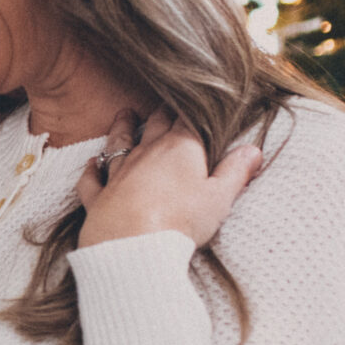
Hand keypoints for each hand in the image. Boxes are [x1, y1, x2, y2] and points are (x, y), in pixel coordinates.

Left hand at [75, 110, 263, 250]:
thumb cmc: (182, 221)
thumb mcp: (219, 197)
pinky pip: (92, 178)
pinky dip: (91, 170)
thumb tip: (253, 151)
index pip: (188, 120)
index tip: (195, 98)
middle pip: (155, 125)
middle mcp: (147, 153)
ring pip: (119, 143)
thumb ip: (235, 172)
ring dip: (122, 128)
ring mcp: (119, 173)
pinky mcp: (98, 196)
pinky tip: (91, 164)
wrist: (133, 247)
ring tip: (123, 115)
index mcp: (180, 148)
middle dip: (161, 112)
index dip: (192, 110)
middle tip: (163, 102)